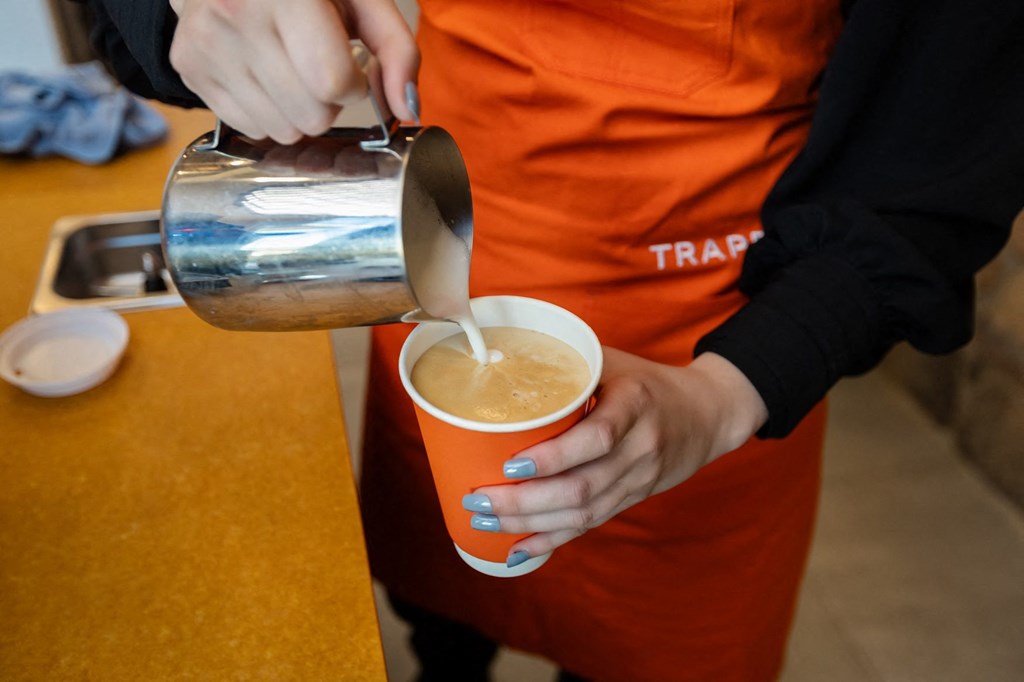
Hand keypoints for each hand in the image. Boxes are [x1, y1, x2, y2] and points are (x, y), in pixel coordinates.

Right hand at [168, 0, 418, 142]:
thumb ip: (398, 50)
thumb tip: (407, 111)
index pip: (332, 82)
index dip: (354, 84)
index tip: (349, 64)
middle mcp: (236, 13)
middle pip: (310, 115)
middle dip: (328, 101)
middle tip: (317, 63)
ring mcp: (207, 42)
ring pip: (282, 130)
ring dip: (299, 110)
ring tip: (291, 67)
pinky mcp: (188, 64)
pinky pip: (249, 127)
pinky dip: (268, 111)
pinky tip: (265, 72)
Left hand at [464, 350, 768, 564]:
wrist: (708, 414)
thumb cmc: (648, 382)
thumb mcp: (614, 361)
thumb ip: (567, 365)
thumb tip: (497, 361)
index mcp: (635, 405)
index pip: (596, 438)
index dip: (552, 457)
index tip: (508, 463)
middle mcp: (640, 448)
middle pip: (582, 487)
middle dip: (524, 502)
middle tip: (478, 499)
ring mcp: (638, 480)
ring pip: (583, 513)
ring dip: (530, 523)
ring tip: (483, 520)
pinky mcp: (632, 499)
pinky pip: (591, 526)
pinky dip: (552, 540)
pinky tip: (518, 549)